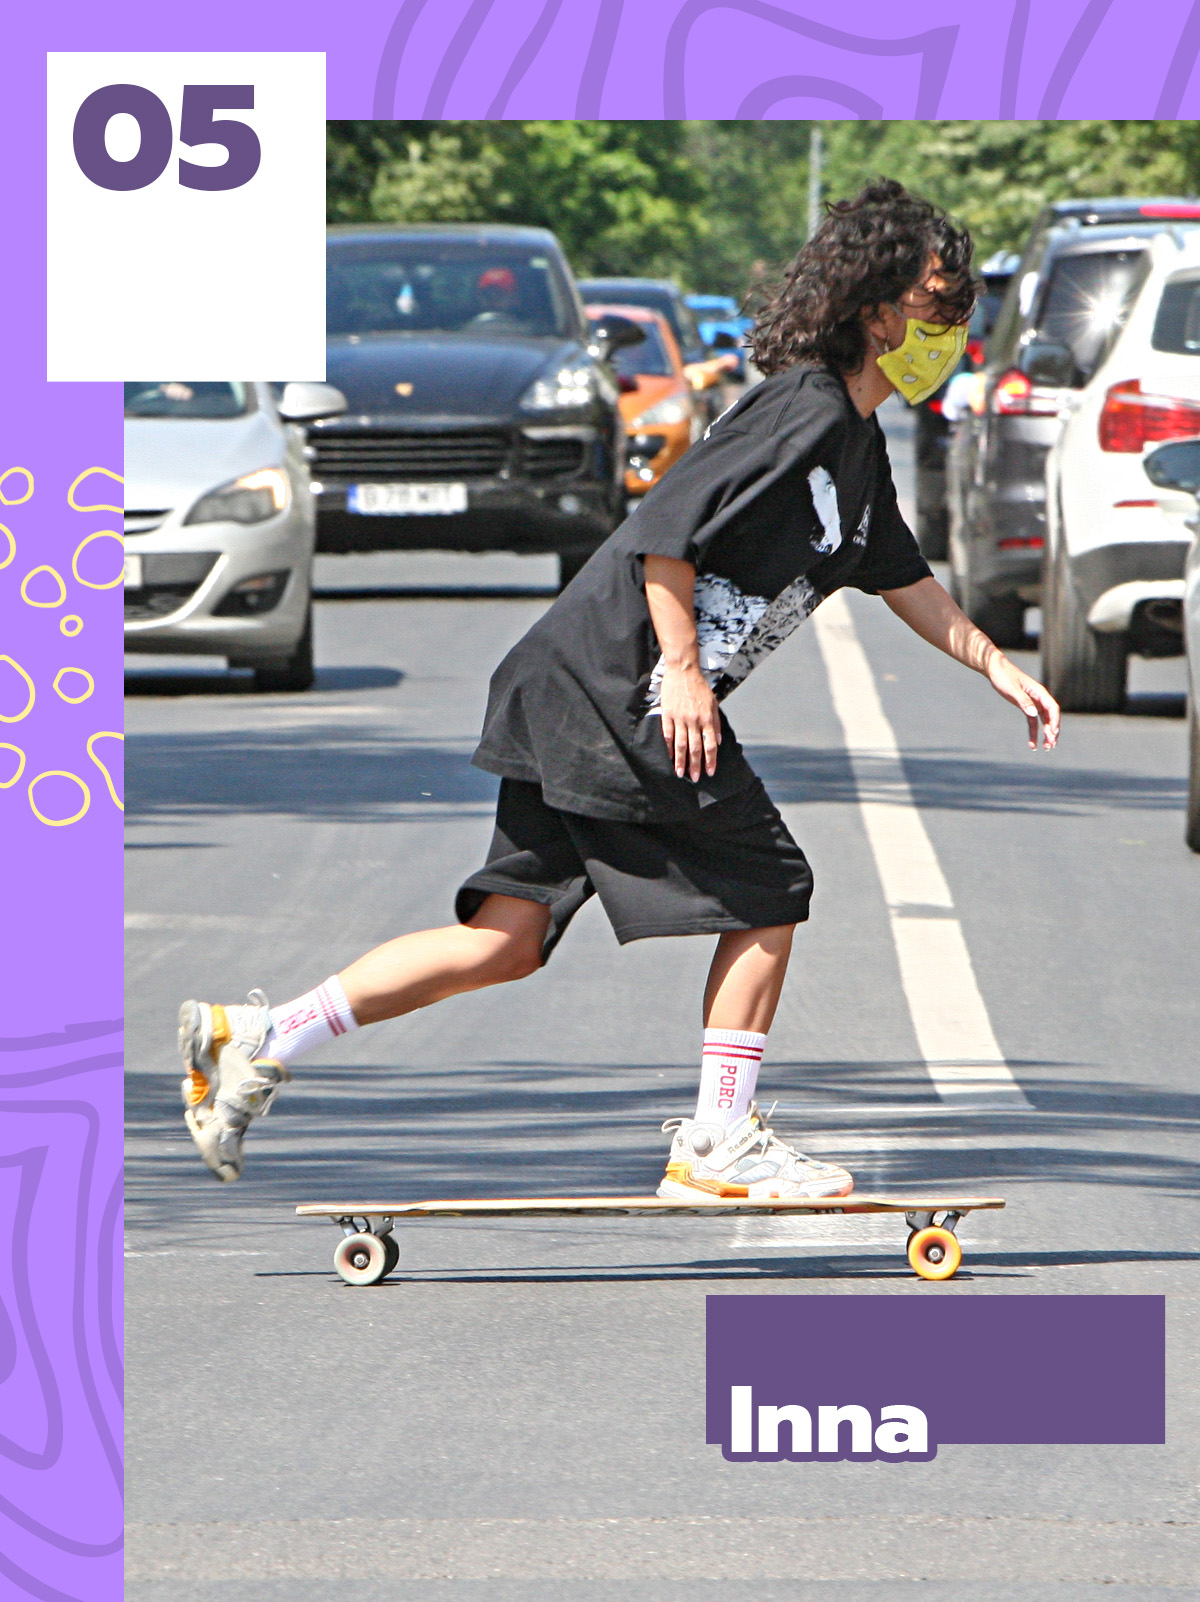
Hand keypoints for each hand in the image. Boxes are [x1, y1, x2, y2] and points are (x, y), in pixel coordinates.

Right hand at [659, 663, 721, 779]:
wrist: (683, 671)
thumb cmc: (700, 687)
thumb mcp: (713, 703)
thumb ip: (716, 723)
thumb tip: (718, 741)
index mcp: (707, 718)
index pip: (710, 745)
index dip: (711, 760)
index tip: (710, 772)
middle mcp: (694, 720)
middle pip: (695, 748)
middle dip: (696, 765)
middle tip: (695, 779)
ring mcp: (680, 718)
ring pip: (680, 745)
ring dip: (681, 761)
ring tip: (680, 773)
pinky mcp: (668, 714)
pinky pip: (668, 735)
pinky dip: (669, 747)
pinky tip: (670, 757)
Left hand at [986, 654, 1060, 748]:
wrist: (995, 670)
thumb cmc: (1004, 677)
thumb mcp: (1013, 690)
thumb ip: (1023, 701)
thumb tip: (1034, 714)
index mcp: (1039, 692)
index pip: (1052, 708)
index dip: (1054, 721)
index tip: (1053, 733)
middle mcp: (1039, 698)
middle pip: (1050, 716)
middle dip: (1052, 731)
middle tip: (1051, 745)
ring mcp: (1033, 703)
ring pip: (1043, 721)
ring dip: (1045, 734)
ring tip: (1046, 748)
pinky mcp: (1026, 706)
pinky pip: (1033, 721)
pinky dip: (1033, 732)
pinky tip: (1032, 744)